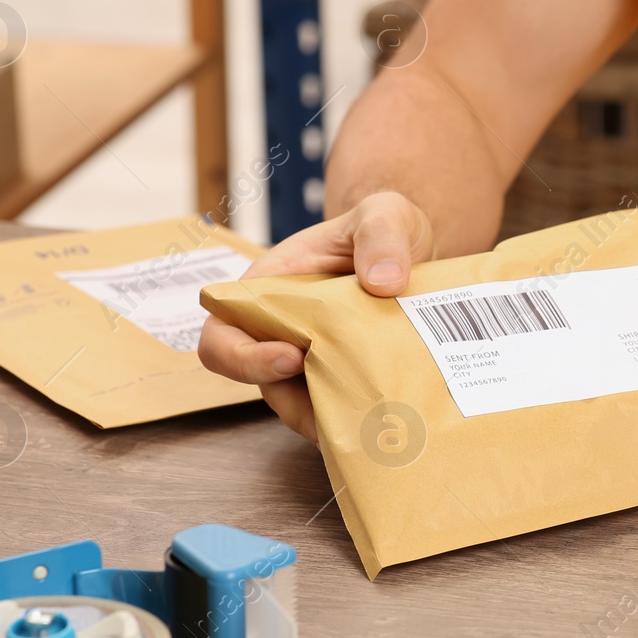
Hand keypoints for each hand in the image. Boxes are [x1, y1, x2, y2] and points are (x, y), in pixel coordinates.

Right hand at [198, 191, 434, 443]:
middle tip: (345, 399)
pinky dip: (361, 419)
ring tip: (377, 419)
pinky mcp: (345, 380)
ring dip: (336, 416)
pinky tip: (392, 422)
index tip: (292, 358)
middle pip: (264, 385)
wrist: (413, 254)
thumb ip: (382, 234)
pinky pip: (342, 413)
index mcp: (268, 290)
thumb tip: (383, 282)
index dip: (243, 357)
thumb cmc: (382, 229)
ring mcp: (313, 362)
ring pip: (307, 408)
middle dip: (297, 402)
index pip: (223, 336)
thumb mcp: (385, 215)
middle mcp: (280, 333)